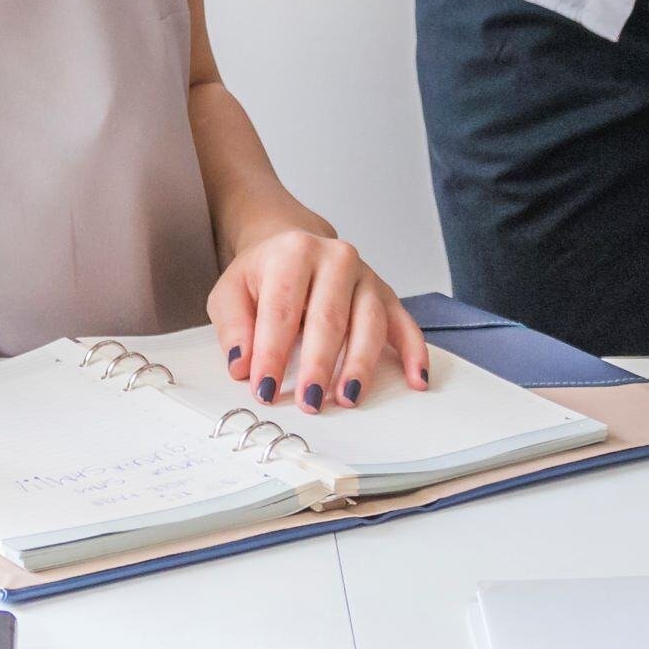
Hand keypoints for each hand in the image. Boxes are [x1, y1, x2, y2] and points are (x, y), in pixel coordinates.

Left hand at [209, 229, 431, 411]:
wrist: (294, 246)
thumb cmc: (264, 275)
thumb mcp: (232, 291)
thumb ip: (234, 326)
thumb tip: (242, 365)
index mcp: (293, 253)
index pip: (282, 309)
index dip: (272, 353)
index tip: (265, 388)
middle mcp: (335, 258)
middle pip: (329, 317)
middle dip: (319, 364)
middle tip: (310, 402)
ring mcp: (365, 276)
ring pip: (369, 323)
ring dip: (360, 365)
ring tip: (347, 399)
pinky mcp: (386, 294)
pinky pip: (405, 323)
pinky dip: (414, 352)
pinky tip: (416, 380)